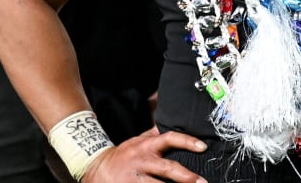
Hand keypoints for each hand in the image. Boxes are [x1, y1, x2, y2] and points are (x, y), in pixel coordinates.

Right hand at [82, 126, 207, 182]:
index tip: (202, 147)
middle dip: (186, 177)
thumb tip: (174, 124)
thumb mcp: (138, 140)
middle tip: (203, 182)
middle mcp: (143, 161)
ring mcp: (137, 179)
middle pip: (167, 168)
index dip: (187, 141)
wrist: (97, 168)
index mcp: (147, 146)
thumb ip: (155, 135)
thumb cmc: (123, 155)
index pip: (169, 139)